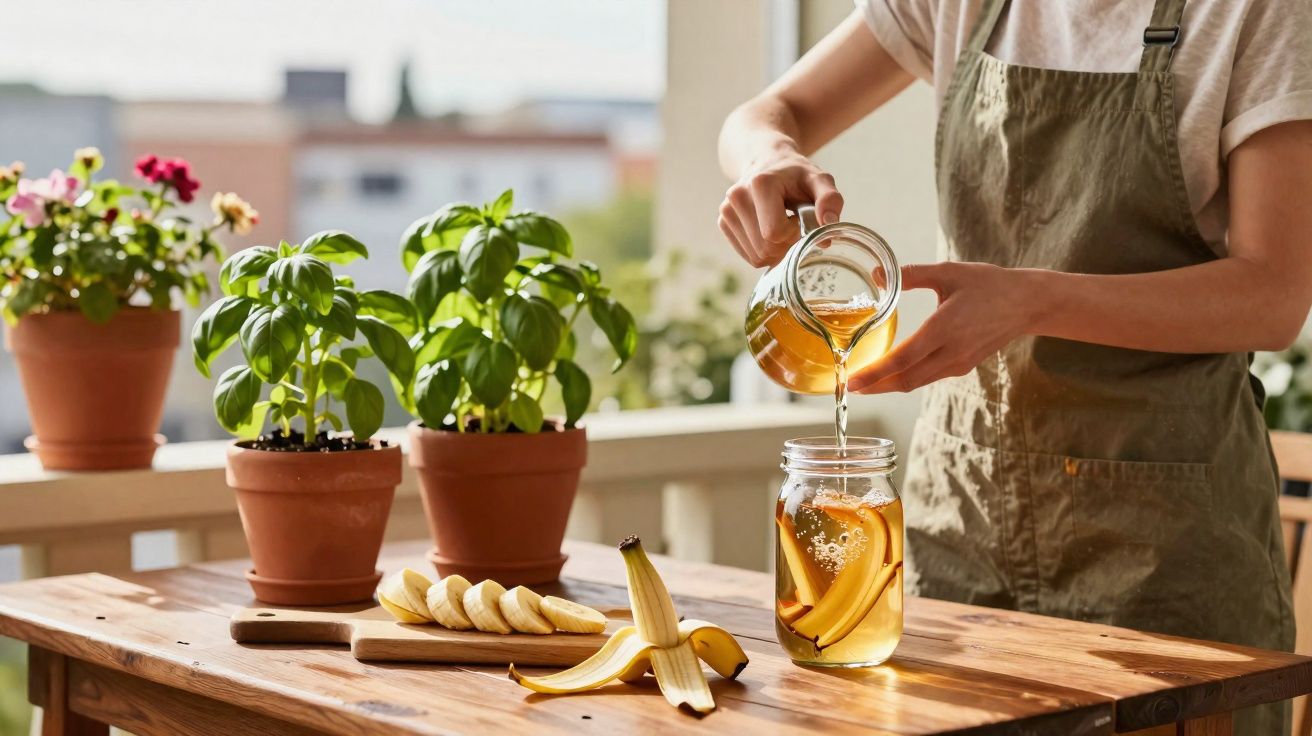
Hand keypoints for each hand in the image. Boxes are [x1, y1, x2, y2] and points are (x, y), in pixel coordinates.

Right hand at [718, 148, 843, 266]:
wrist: (768, 162)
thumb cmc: (796, 175)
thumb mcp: (819, 179)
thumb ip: (829, 198)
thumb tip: (829, 224)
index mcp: (760, 183)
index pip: (774, 233)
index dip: (793, 233)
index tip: (798, 217)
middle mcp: (736, 196)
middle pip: (765, 248)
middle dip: (786, 244)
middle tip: (793, 224)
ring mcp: (726, 210)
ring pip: (757, 256)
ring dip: (776, 249)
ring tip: (781, 224)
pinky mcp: (724, 222)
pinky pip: (749, 256)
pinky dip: (764, 250)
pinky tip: (769, 230)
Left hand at [849, 262, 1040, 393]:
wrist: (1027, 303)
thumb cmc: (989, 284)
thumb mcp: (949, 272)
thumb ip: (911, 274)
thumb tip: (878, 273)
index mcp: (945, 328)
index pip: (903, 358)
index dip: (874, 372)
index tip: (851, 379)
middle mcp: (952, 352)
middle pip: (905, 380)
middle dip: (875, 386)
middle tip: (848, 385)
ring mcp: (959, 363)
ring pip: (917, 382)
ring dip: (889, 385)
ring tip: (864, 383)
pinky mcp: (963, 366)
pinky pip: (929, 378)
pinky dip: (907, 379)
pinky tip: (892, 373)